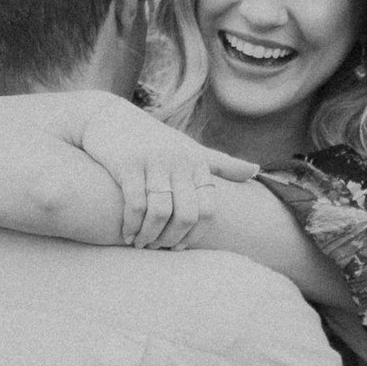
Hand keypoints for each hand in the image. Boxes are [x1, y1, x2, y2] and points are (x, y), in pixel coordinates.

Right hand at [62, 94, 258, 247]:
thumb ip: (221, 163)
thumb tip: (256, 170)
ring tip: (141, 243)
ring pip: (161, 213)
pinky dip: (132, 226)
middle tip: (158, 247)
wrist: (109, 118)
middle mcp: (179, 161)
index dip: (195, 234)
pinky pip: (136, 205)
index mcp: (197, 162)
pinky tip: (127, 234)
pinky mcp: (128, 164)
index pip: (208, 210)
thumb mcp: (190, 149)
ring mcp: (154, 162)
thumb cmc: (154, 140)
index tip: (179, 245)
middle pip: (187, 215)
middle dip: (172, 239)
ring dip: (150, 236)